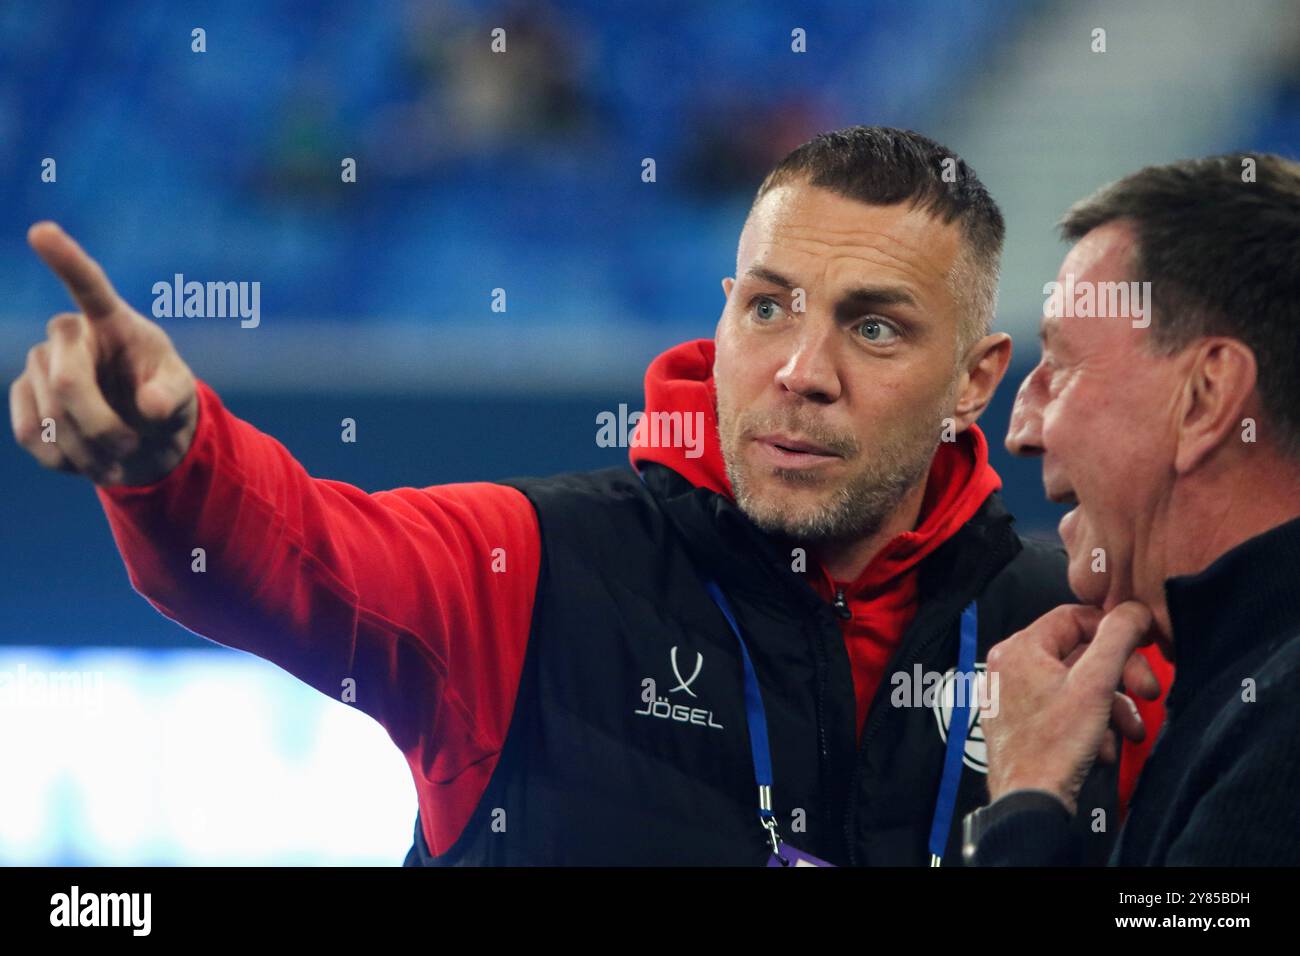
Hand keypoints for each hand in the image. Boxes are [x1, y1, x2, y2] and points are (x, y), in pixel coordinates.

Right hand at [9, 222, 197, 486]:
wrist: (141, 435)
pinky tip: (87, 459)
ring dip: (89, 451)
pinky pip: (31, 435)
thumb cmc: (163, 400)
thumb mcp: (180, 396)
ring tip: (118, 460)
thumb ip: (171, 397)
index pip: (88, 285)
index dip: (65, 259)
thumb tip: (150, 408)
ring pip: (52, 418)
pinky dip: (63, 459)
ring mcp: (39, 363)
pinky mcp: (23, 396)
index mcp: (112, 320)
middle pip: (68, 383)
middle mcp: (67, 334)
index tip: (42, 231)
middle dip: (102, 427)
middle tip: (132, 448)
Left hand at [982, 601, 1159, 814]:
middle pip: (1080, 654)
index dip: (1114, 629)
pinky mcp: (1021, 723)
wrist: (1030, 802)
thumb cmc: (1054, 747)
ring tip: (1131, 730)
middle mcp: (1010, 668)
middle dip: (1120, 676)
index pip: (1074, 617)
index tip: (1142, 643)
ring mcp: (1013, 696)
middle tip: (1148, 690)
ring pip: (1077, 686)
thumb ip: (1117, 639)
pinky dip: (1091, 725)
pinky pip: (1064, 710)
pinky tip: (1104, 747)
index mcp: (1019, 649)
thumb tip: (1133, 609)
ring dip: (1112, 706)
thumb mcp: (1096, 685)